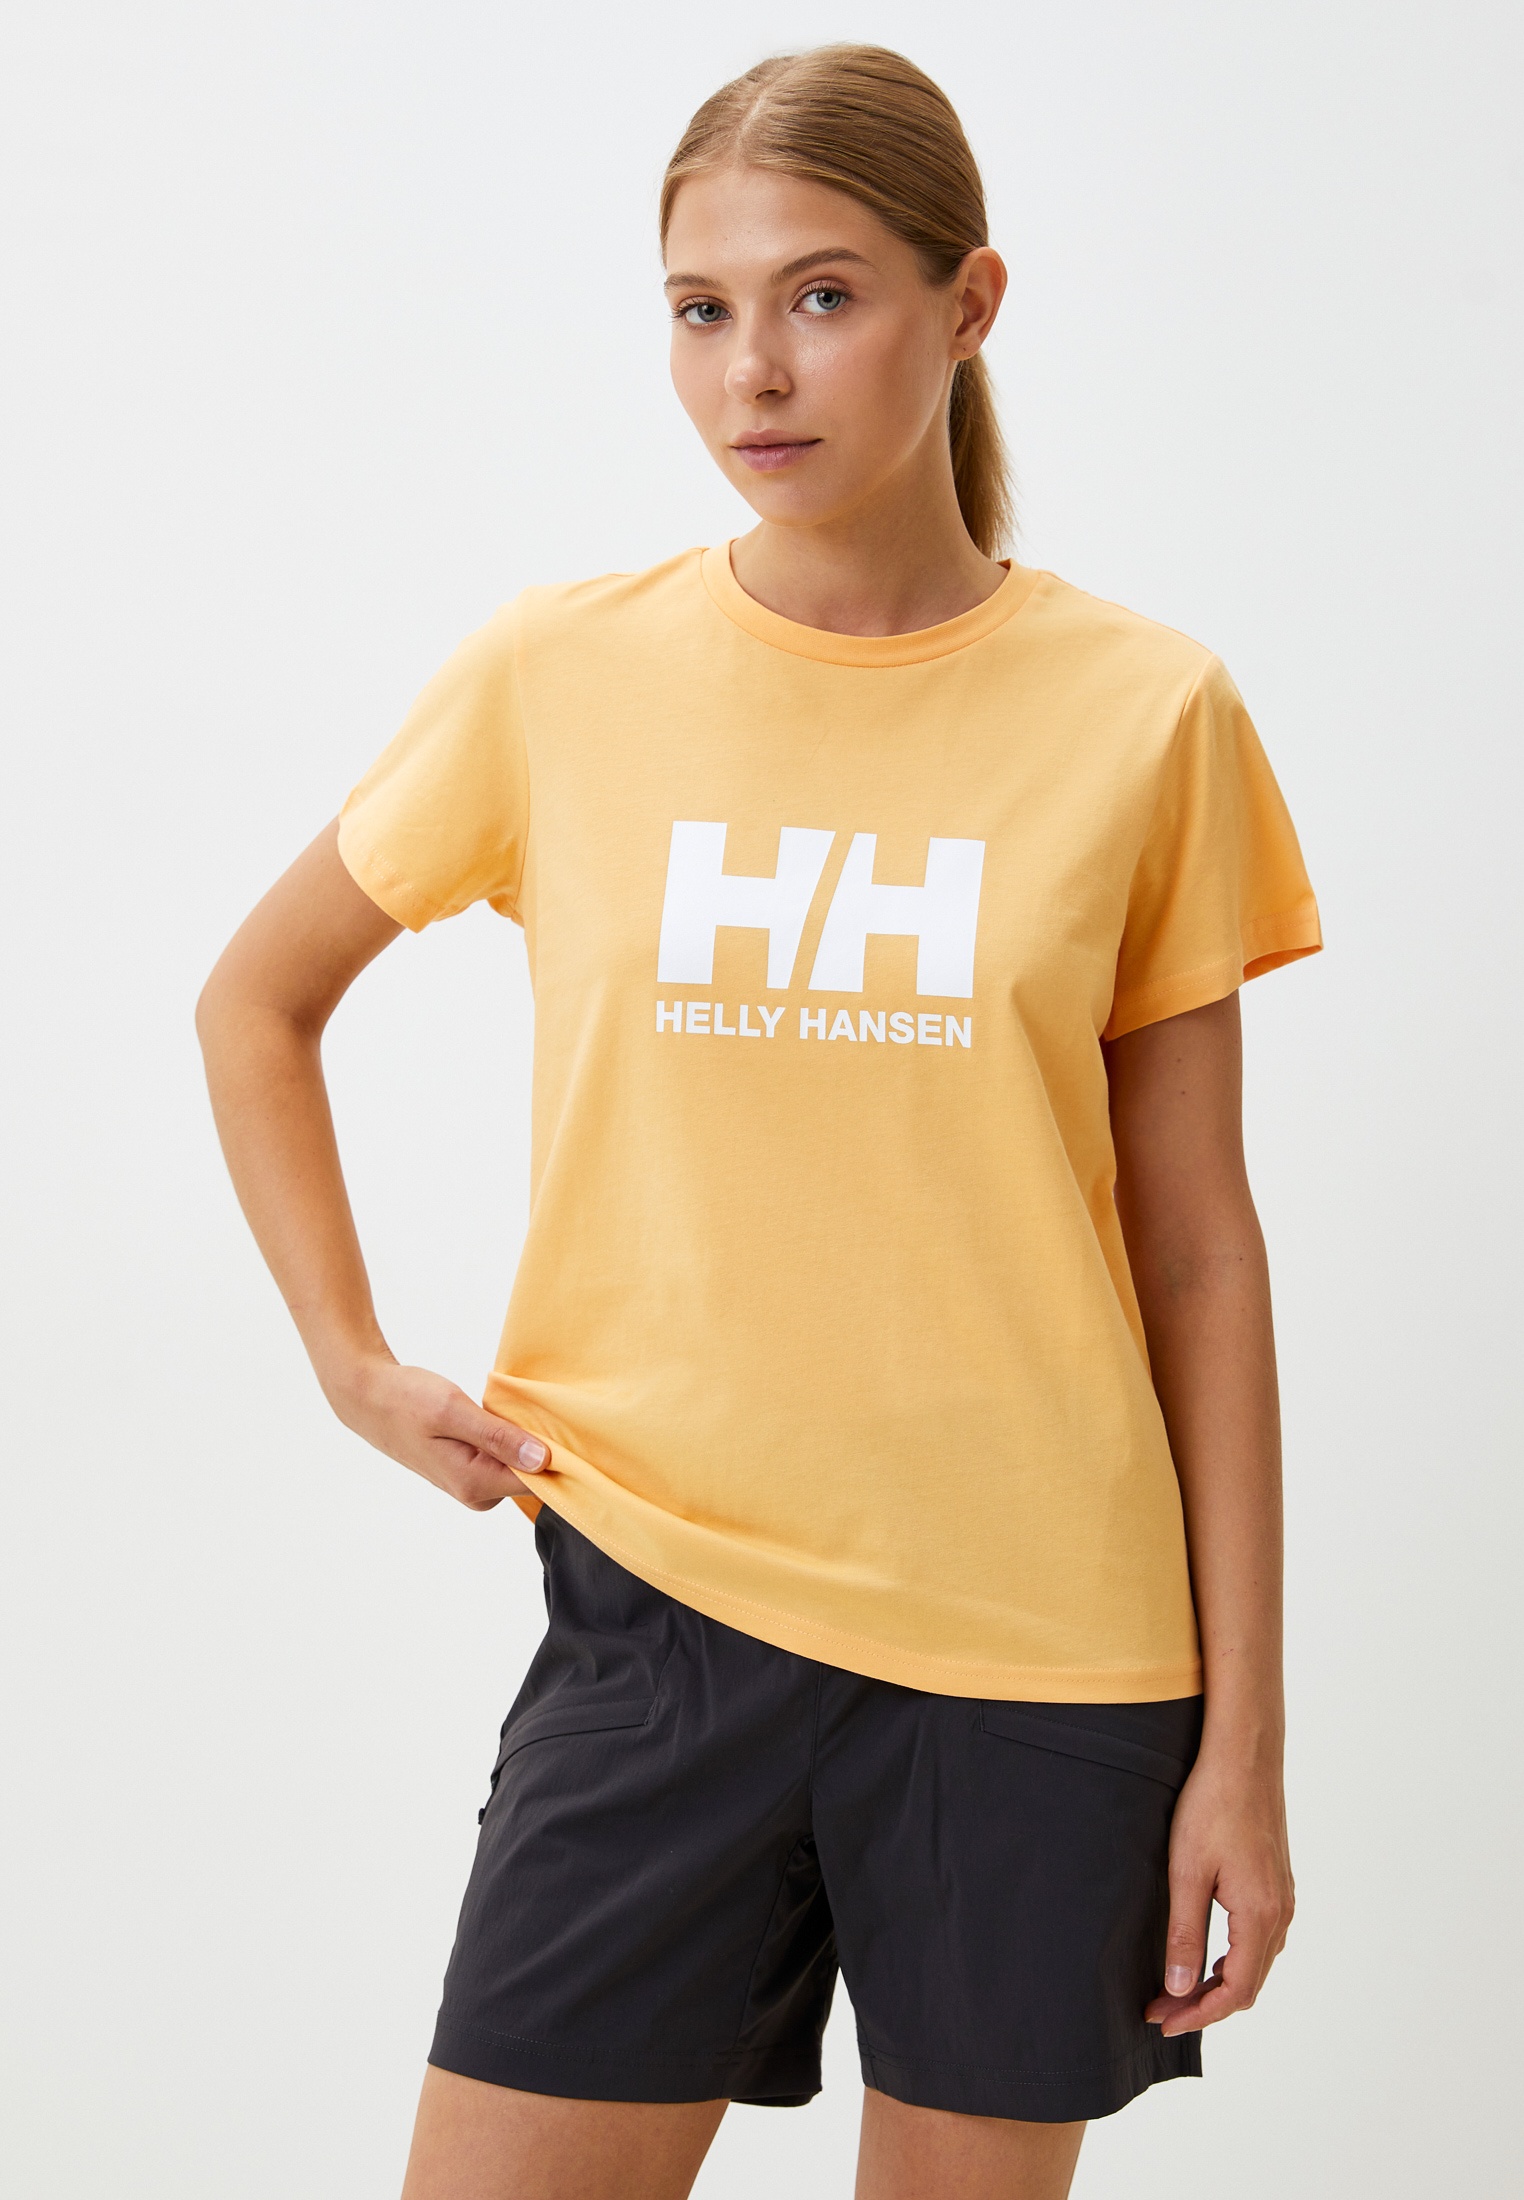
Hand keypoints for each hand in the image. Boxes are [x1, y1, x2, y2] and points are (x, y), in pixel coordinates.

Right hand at [322, 1353, 550, 1509]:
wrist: (369, 1397)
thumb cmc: (406, 1400)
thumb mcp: (454, 1410)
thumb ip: (498, 1438)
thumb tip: (542, 1460)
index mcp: (475, 1484)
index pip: (539, 1481)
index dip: (556, 1452)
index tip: (558, 1423)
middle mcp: (476, 1494)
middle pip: (532, 1475)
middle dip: (539, 1444)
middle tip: (530, 1407)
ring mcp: (471, 1485)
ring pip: (518, 1465)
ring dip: (522, 1438)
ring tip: (510, 1408)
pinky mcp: (468, 1471)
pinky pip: (503, 1458)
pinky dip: (507, 1437)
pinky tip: (498, 1416)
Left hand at [1145, 1744, 1294, 2034]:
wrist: (1245, 1757)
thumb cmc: (1212, 1806)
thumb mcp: (1187, 1871)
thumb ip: (1185, 1933)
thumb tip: (1178, 1987)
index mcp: (1259, 1915)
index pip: (1234, 1991)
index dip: (1198, 2013)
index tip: (1163, 2020)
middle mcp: (1280, 1913)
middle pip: (1249, 1985)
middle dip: (1205, 2004)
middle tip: (1162, 2009)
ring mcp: (1283, 1898)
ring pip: (1257, 1964)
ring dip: (1220, 1984)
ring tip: (1178, 1987)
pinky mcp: (1277, 1883)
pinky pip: (1261, 1940)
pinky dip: (1234, 1960)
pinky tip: (1208, 1954)